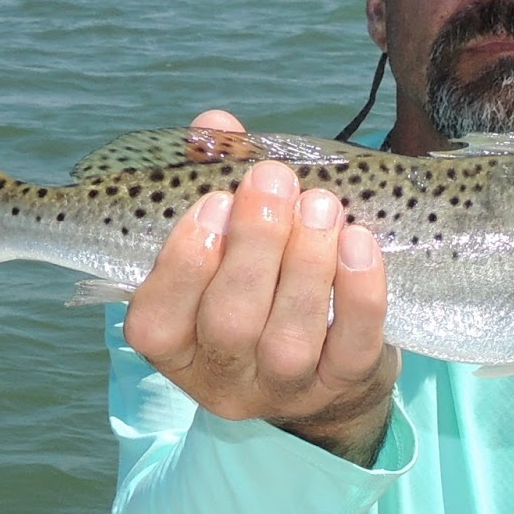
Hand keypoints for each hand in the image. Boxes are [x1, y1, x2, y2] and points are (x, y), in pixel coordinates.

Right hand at [123, 109, 398, 464]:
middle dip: (253, 245)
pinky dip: (359, 292)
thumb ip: (215, 180)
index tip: (214, 201)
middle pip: (228, 323)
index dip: (181, 262)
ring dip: (306, 263)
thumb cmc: (264, 283)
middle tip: (274, 181)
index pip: (155, 322)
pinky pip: (353, 347)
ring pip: (289, 338)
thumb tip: (215, 124)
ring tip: (320, 205)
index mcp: (176, 346)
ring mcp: (285, 390)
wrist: (331, 363)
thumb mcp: (230, 238)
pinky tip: (358, 240)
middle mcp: (223, 378)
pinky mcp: (343, 388)